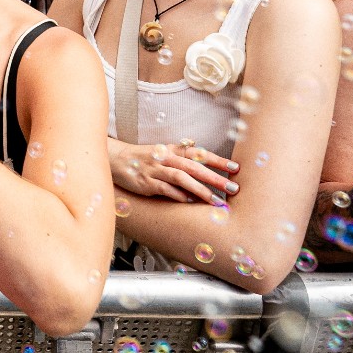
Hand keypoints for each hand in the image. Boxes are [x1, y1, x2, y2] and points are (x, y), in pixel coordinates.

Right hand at [108, 138, 238, 204]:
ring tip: (216, 200)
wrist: (116, 159)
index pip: (199, 153)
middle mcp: (166, 158)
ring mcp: (156, 171)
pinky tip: (191, 202)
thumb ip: (182, 155)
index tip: (236, 168)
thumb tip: (205, 158)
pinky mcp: (147, 183)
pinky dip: (179, 195)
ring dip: (201, 189)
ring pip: (182, 178)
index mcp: (172, 150)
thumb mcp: (163, 152)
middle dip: (215, 177)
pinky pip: (165, 189)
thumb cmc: (143, 158)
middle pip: (194, 166)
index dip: (217, 160)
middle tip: (233, 188)